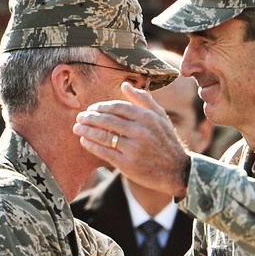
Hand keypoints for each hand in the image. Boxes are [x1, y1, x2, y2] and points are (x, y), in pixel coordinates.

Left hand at [73, 82, 190, 199]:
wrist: (176, 170)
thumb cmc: (166, 141)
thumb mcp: (160, 117)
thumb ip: (143, 100)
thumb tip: (125, 85)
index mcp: (147, 117)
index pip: (117, 107)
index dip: (101, 107)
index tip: (91, 109)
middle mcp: (141, 131)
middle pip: (107, 120)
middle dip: (90, 117)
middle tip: (80, 117)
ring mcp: (134, 148)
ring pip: (104, 136)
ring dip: (87, 130)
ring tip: (77, 128)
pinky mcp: (128, 164)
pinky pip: (104, 152)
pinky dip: (91, 145)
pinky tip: (84, 141)